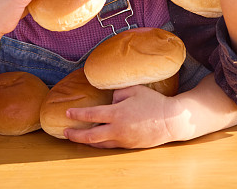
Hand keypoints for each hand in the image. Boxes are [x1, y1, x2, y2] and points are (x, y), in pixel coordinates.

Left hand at [63, 85, 183, 148]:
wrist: (170, 121)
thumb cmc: (153, 102)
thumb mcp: (134, 89)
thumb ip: (118, 92)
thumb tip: (109, 100)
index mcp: (117, 113)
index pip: (91, 115)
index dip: (77, 114)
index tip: (67, 113)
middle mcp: (117, 129)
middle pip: (90, 136)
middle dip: (75, 135)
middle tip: (65, 133)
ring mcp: (123, 140)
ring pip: (99, 144)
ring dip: (86, 141)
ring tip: (77, 137)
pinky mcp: (129, 146)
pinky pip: (110, 145)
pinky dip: (100, 143)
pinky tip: (96, 139)